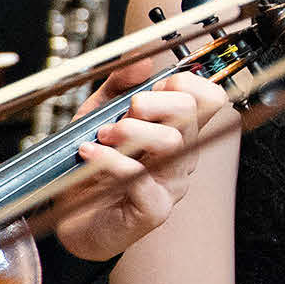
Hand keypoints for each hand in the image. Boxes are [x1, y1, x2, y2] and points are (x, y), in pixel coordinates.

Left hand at [52, 59, 230, 262]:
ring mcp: (172, 183)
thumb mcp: (97, 116)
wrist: (74, 222)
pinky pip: (138, 176)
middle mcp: (184, 155)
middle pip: (192, 112)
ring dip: (130, 131)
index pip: (210, 97)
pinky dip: (108, 159)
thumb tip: (143, 61)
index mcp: (179, 131)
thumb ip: (119, 86)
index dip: (185, 82)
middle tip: (124, 112)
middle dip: (152, 102)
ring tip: (102, 135)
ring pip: (171, 141)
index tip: (153, 88)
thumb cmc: (90, 170)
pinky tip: (88, 154)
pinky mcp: (154, 209)